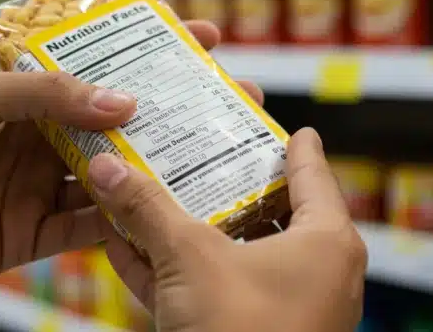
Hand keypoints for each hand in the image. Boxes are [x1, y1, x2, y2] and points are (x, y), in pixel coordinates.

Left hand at [0, 21, 264, 286]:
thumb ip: (44, 95)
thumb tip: (122, 103)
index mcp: (32, 97)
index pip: (101, 69)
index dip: (150, 54)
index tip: (200, 39)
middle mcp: (47, 138)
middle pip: (121, 123)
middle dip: (173, 110)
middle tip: (226, 96)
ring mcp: (48, 185)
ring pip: (118, 174)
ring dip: (161, 165)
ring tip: (212, 153)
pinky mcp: (42, 231)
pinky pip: (95, 225)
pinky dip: (127, 219)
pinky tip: (163, 210)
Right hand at [88, 128, 366, 331]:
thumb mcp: (190, 260)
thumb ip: (148, 210)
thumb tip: (107, 167)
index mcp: (325, 241)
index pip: (312, 172)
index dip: (289, 143)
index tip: (275, 121)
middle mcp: (316, 271)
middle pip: (269, 208)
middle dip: (227, 182)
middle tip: (200, 150)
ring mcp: (285, 306)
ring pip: (236, 251)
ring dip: (192, 226)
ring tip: (159, 193)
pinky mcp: (250, 331)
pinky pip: (216, 288)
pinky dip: (179, 269)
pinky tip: (134, 248)